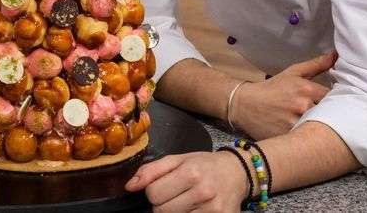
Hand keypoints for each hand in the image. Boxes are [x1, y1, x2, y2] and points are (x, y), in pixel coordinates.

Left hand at [125, 151, 248, 211]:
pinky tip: (193, 209)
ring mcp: (212, 211)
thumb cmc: (204, 165)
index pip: (153, 194)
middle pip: (161, 211)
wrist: (237, 173)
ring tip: (185, 201)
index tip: (163, 186)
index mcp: (190, 173)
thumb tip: (130, 186)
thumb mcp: (178, 160)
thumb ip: (151, 171)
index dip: (153, 191)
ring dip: (175, 212)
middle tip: (175, 195)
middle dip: (162, 204)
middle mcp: (202, 192)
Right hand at [234, 51, 336, 139]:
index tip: (337, 103)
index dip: (339, 100)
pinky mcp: (288, 137)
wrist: (245, 105)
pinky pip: (306, 139)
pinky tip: (306, 136)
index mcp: (305, 89)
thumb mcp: (292, 73)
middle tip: (330, 117)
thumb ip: (316, 64)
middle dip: (331, 115)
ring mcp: (295, 123)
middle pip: (330, 114)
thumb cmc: (271, 89)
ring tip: (318, 127)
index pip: (335, 97)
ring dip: (321, 128)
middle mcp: (302, 106)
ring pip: (320, 128)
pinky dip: (308, 138)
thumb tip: (336, 55)